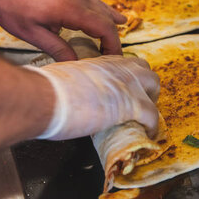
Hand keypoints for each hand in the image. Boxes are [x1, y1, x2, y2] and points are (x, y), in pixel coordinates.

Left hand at [0, 0, 126, 60]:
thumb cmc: (10, 5)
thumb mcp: (31, 33)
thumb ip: (57, 48)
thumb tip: (75, 64)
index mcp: (71, 9)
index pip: (104, 28)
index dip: (113, 45)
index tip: (114, 59)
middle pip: (107, 19)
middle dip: (113, 38)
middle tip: (113, 56)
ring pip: (102, 8)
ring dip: (110, 24)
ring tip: (117, 38)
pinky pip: (93, 1)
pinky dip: (102, 13)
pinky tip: (108, 16)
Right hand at [27, 55, 159, 139]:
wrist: (43, 97)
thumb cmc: (45, 90)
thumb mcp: (64, 77)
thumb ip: (75, 82)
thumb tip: (71, 93)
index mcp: (100, 62)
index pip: (125, 64)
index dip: (128, 78)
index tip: (125, 91)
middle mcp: (118, 68)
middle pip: (145, 71)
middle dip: (146, 87)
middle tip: (138, 104)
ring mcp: (127, 84)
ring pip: (154, 86)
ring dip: (152, 102)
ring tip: (145, 119)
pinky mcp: (131, 104)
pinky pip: (152, 115)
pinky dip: (153, 127)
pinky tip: (148, 135)